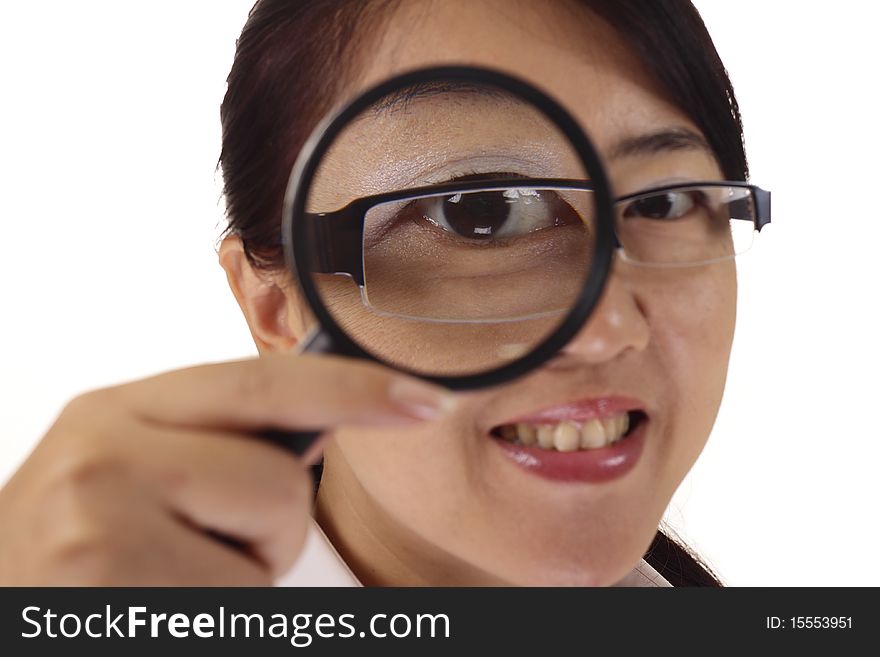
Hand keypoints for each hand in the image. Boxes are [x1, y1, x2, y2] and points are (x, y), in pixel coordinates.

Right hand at [0, 352, 452, 584]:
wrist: (4, 607)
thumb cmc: (80, 549)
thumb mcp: (132, 470)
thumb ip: (217, 438)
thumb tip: (328, 415)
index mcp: (115, 411)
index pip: (259, 383)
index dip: (352, 389)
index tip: (424, 401)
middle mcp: (100, 453)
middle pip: (279, 479)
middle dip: (265, 529)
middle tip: (192, 549)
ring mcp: (96, 525)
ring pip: (266, 546)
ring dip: (239, 579)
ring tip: (166, 583)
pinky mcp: (104, 591)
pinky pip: (239, 605)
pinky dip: (219, 615)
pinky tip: (157, 609)